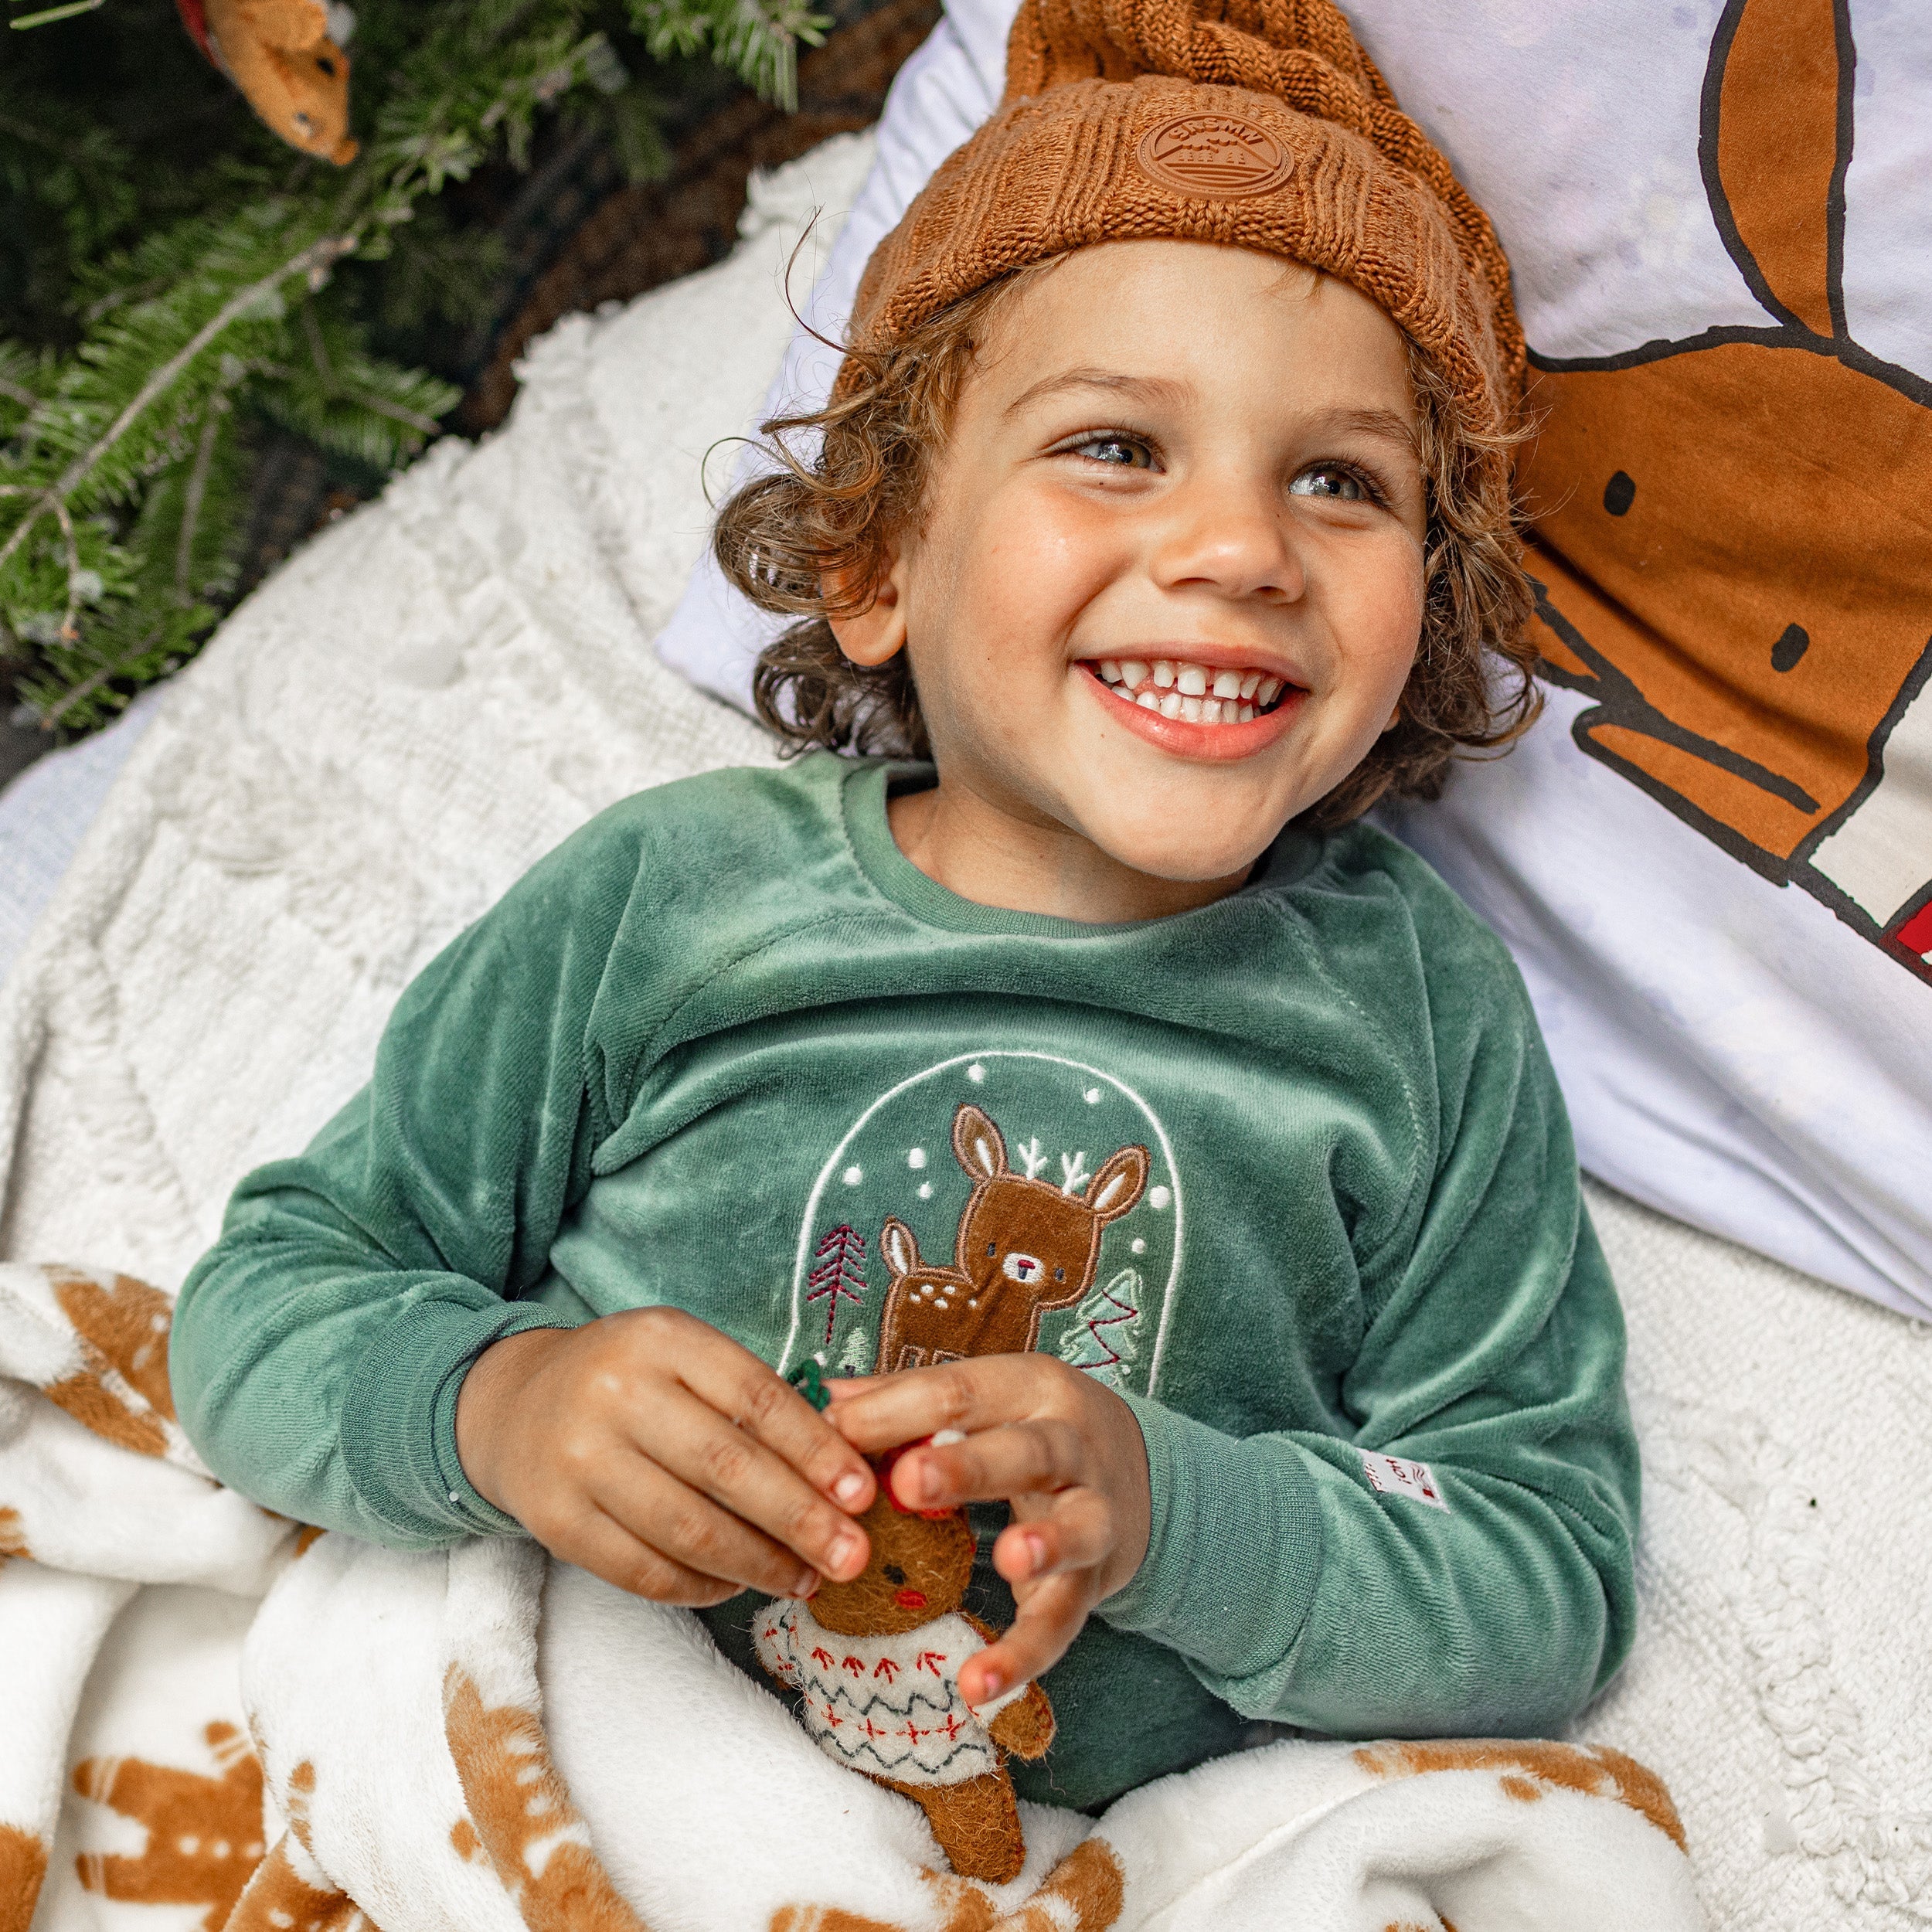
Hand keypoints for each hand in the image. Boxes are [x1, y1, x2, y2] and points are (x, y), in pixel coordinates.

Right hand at [455, 1310, 876, 1605]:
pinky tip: (736, 1586)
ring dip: (758, 1564)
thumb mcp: (685, 1358)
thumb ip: (752, 1400)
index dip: (816, 1450)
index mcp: (664, 1339)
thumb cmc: (630, 1382)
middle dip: (801, 1520)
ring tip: (804, 1579)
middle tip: (850, 1556)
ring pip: (688, 1528)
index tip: (862, 1493)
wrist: (515, 1403)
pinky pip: (642, 1570)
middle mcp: (616, 1391)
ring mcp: (578, 1457)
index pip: (757, 1397)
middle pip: (727, 1467)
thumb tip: (841, 1472)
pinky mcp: (554, 1519)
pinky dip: (700, 1587)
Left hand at [825, 1355, 1150, 1706]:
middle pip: (1026, 1451)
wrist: (1139, 1467)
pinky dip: (1023, 1657)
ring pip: (1076, 1529)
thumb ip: (907, 1399)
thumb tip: (827, 1399)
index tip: (836, 1427)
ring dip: (1044, 1544)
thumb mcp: (987, 1398)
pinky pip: (1062, 1623)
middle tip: (909, 1481)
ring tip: (1006, 1559)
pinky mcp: (1094, 1584)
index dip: (898, 1410)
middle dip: (969, 1467)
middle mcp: (1073, 1445)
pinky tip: (976, 1686)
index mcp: (1031, 1388)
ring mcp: (1094, 1514)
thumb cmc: (1030, 1425)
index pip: (962, 1392)